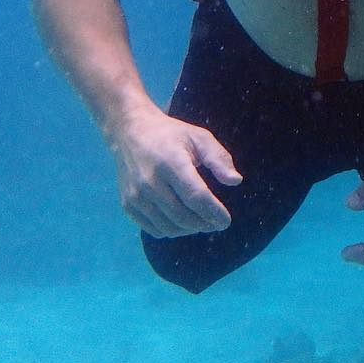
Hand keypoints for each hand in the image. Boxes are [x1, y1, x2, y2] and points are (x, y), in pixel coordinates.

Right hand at [111, 107, 242, 237]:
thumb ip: (218, 158)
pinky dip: (172, 230)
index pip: (196, 196)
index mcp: (171, 162)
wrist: (130, 132)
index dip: (213, 212)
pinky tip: (181, 221)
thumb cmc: (170, 135)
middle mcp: (150, 182)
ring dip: (189, 229)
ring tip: (201, 221)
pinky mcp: (128, 205)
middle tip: (215, 222)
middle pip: (183, 216)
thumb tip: (236, 181)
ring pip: (169, 227)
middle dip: (204, 223)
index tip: (225, 221)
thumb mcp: (198, 137)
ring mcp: (136, 196)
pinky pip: (154, 229)